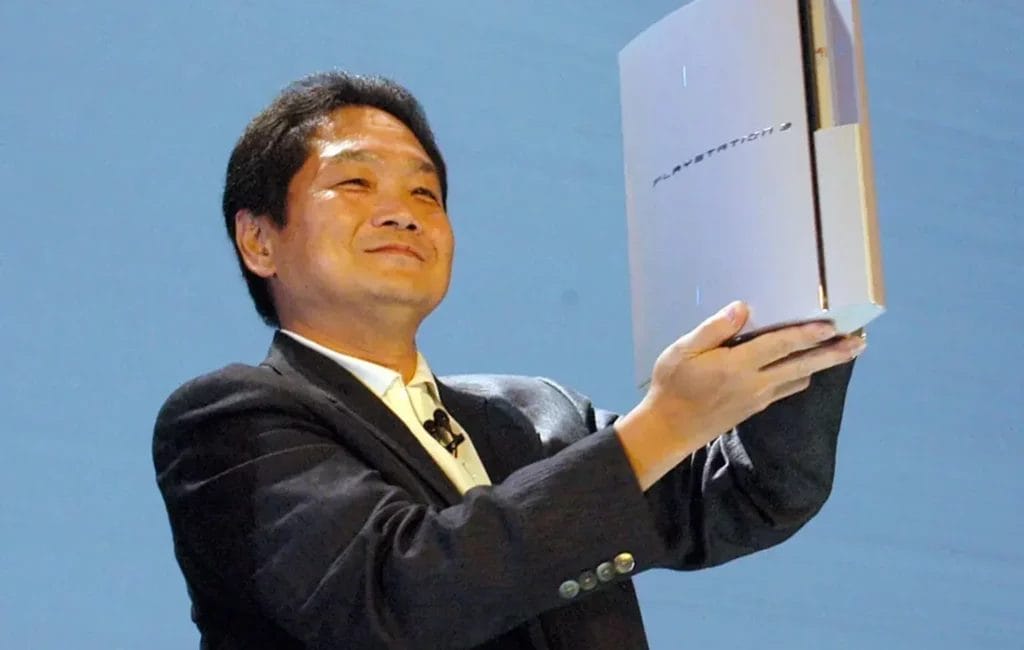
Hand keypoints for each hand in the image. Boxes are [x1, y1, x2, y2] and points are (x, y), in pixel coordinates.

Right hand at [615, 301, 864, 489]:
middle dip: (833, 354)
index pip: (780, 346)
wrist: (669, 429)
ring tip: (840, 351)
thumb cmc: (672, 385)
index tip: (833, 324)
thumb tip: (744, 308)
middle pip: (803, 365)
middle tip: (860, 343)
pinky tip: (806, 368)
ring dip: (821, 365)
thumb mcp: (682, 351)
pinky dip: (801, 375)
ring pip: (799, 378)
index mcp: (736, 366)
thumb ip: (714, 329)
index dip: (808, 334)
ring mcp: (758, 399)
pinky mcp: (756, 408)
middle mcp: (754, 384)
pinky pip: (787, 389)